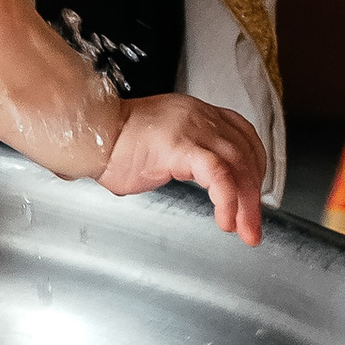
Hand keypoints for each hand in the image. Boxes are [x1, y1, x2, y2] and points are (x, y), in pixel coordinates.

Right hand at [97, 93, 267, 244]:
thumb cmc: (115, 145)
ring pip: (237, 166)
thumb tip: (207, 182)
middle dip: (253, 195)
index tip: (252, 195)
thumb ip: (188, 156)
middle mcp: (200, 116)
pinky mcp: (180, 147)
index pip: (243, 136)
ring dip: (246, 204)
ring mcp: (192, 130)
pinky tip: (224, 219)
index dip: (255, 168)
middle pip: (246, 154)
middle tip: (253, 227)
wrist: (89, 135)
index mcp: (197, 114)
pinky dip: (227, 200)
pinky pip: (217, 174)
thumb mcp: (163, 144)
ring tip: (244, 230)